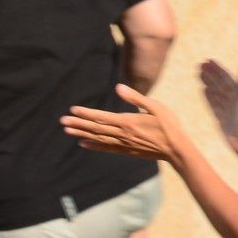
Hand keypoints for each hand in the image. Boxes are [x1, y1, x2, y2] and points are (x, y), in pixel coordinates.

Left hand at [61, 83, 186, 163]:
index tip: (73, 109)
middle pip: (95, 128)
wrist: (175, 149)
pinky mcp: (125, 151)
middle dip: (78, 123)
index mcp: (128, 122)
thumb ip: (135, 97)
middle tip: (62, 120)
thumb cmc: (169, 124)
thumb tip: (118, 87)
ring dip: (81, 133)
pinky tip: (82, 143)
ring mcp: (122, 144)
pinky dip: (92, 145)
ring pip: (97, 138)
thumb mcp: (155, 106)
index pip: (101, 117)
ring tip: (66, 130)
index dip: (86, 113)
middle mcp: (122, 134)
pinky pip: (105, 148)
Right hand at [200, 60, 237, 157]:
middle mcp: (235, 99)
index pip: (226, 77)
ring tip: (199, 75)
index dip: (218, 69)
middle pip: (220, 83)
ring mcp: (228, 109)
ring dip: (208, 83)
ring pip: (216, 93)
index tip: (209, 61)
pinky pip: (214, 105)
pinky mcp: (222, 119)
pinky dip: (209, 98)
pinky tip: (204, 91)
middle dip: (211, 74)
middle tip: (200, 65)